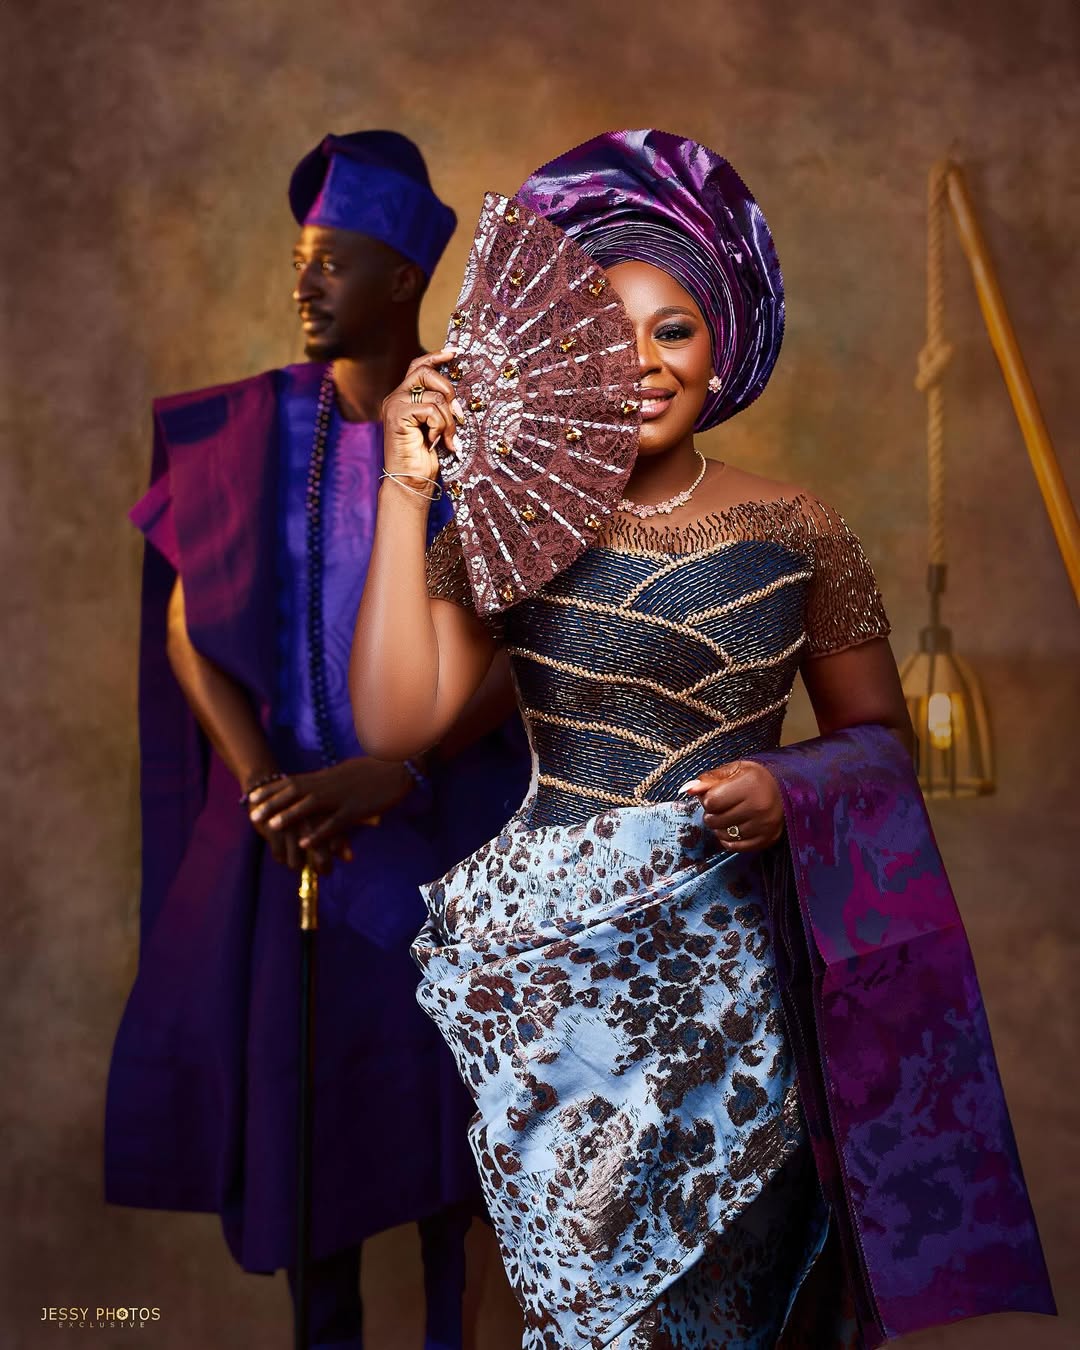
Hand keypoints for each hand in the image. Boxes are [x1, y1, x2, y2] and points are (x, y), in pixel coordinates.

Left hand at [247, 758, 413, 866]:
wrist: (399, 766)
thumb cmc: (374, 769)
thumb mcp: (345, 772)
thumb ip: (328, 780)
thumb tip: (315, 784)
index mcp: (325, 776)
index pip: (291, 781)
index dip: (270, 790)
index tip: (251, 796)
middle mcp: (328, 785)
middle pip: (294, 793)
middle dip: (272, 803)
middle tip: (252, 814)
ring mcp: (341, 798)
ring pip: (310, 806)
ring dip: (289, 815)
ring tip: (271, 826)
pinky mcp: (355, 810)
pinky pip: (333, 823)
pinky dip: (317, 833)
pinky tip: (305, 844)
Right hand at [382, 348, 462, 486]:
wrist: (412, 481)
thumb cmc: (426, 457)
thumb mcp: (437, 426)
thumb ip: (440, 406)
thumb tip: (458, 394)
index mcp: (404, 397)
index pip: (419, 366)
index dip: (436, 356)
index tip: (455, 353)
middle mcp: (396, 397)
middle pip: (426, 371)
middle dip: (448, 391)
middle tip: (457, 415)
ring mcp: (394, 405)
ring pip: (435, 395)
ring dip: (448, 420)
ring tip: (447, 438)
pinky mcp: (397, 415)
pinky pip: (431, 409)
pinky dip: (440, 427)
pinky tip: (436, 442)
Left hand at [680, 761, 784, 852]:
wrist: (785, 790)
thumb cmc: (755, 778)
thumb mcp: (734, 770)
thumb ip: (709, 779)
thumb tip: (688, 789)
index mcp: (749, 785)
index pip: (711, 802)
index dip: (707, 799)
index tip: (716, 794)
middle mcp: (759, 806)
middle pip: (715, 820)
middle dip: (712, 814)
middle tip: (722, 806)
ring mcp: (764, 825)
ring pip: (723, 835)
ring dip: (719, 828)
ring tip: (728, 816)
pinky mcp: (767, 839)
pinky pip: (736, 847)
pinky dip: (729, 840)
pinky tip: (733, 828)